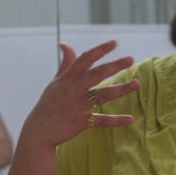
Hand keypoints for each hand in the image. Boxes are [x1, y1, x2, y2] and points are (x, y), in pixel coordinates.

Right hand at [22, 41, 139, 147]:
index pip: (85, 59)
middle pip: (97, 74)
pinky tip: (131, 118)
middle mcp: (74, 89)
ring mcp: (79, 105)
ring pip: (103, 95)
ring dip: (121, 89)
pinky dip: (117, 120)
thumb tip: (65, 45)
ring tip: (137, 84)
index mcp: (67, 79)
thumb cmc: (48, 104)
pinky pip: (102, 120)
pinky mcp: (82, 121)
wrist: (39, 131)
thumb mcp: (55, 82)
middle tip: (131, 59)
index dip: (100, 50)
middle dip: (114, 66)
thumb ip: (65, 65)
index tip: (114, 42)